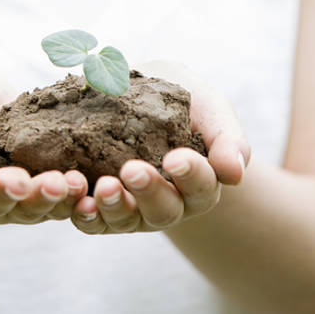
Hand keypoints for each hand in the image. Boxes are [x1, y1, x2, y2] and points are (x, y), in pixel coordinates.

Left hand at [71, 61, 249, 234]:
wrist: (144, 93)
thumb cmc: (185, 101)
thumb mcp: (210, 108)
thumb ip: (226, 138)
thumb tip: (234, 172)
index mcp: (201, 182)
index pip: (202, 185)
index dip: (191, 175)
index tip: (176, 158)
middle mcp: (171, 203)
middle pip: (164, 210)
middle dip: (149, 192)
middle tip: (132, 170)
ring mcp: (135, 208)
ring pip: (127, 220)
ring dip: (115, 206)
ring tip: (103, 187)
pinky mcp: (103, 207)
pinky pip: (94, 220)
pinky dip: (86, 215)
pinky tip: (79, 201)